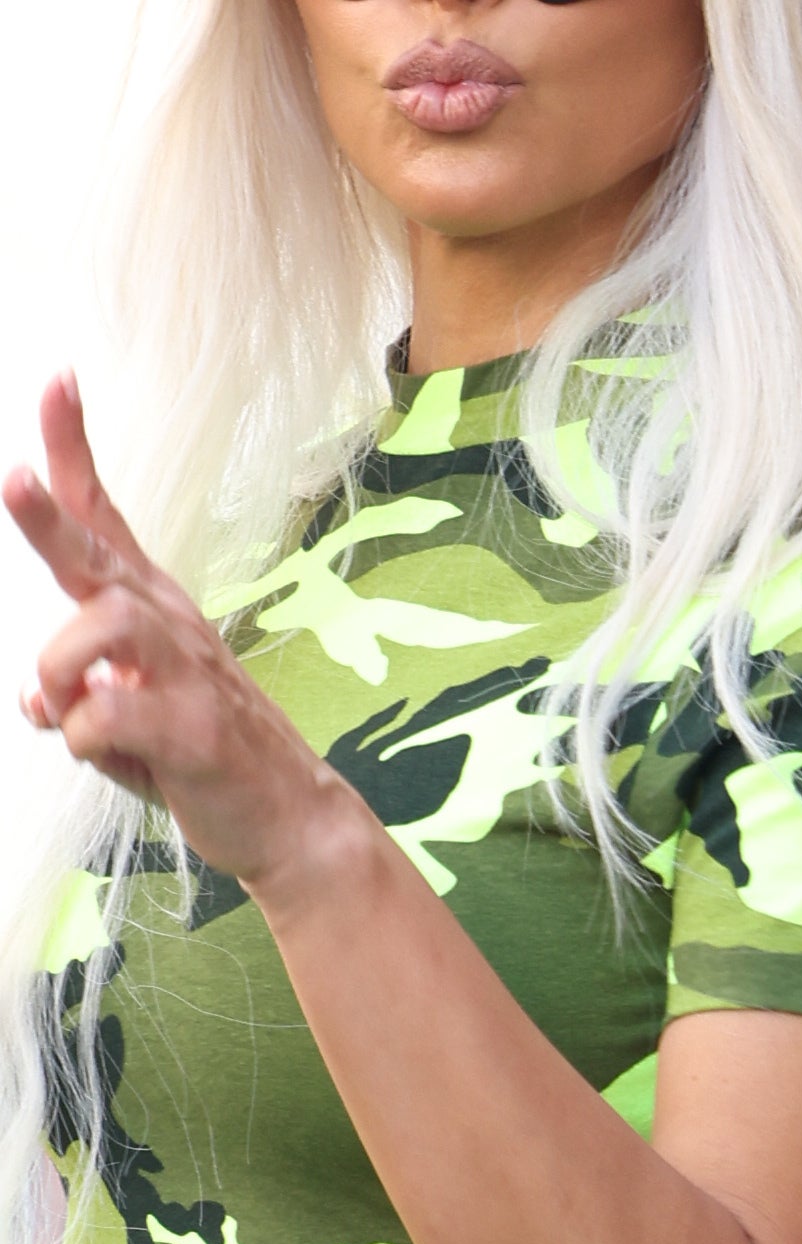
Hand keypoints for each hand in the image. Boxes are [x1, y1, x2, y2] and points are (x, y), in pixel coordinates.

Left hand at [8, 375, 363, 904]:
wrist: (295, 826)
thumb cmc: (208, 761)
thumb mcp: (133, 714)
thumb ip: (80, 694)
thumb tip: (37, 698)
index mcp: (151, 607)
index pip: (103, 515)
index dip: (73, 450)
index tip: (58, 380)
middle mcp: (166, 625)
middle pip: (96, 553)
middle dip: (45, 518)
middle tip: (11, 476)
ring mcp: (184, 674)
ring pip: (90, 634)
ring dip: (60, 679)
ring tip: (71, 715)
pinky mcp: (192, 730)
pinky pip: (103, 719)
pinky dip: (90, 748)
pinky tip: (127, 764)